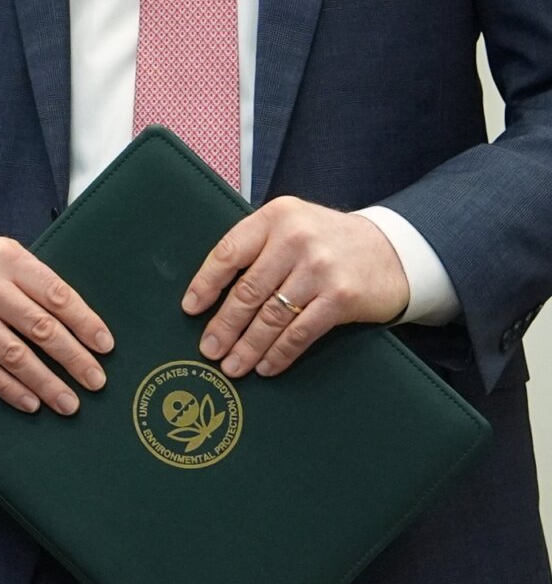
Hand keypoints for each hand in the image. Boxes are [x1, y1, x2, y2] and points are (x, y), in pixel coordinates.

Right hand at [0, 234, 113, 415]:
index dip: (84, 322)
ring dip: (45, 382)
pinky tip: (31, 402)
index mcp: (7, 258)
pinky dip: (10, 389)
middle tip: (95, 381)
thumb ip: (37, 282)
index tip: (105, 346)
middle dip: (73, 358)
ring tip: (69, 402)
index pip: (56, 294)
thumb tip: (84, 326)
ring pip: (13, 354)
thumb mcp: (4, 257)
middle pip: (39, 327)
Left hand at [182, 197, 407, 377]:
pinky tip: (266, 366)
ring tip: (232, 365)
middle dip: (224, 325)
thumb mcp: (291, 225)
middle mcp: (295, 239)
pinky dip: (280, 353)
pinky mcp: (341, 297)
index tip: (190, 309)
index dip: (205, 284)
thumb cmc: (329, 241)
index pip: (228, 253)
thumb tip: (213, 289)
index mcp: (275, 217)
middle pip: (247, 290)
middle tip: (208, 349)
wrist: (393, 250)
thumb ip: (258, 245)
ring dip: (248, 346)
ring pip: (271, 316)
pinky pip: (301, 331)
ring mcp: (320, 268)